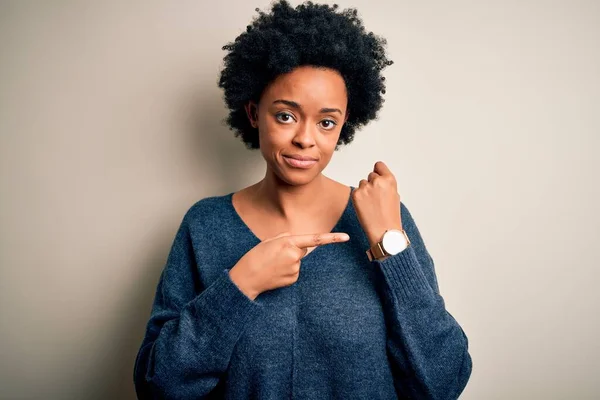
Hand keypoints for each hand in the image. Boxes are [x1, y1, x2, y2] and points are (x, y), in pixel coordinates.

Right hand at [229, 231, 349, 299]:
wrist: (246, 278)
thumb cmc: (255, 257)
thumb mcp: (269, 241)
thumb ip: (285, 237)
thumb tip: (297, 241)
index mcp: (288, 242)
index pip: (315, 239)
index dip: (332, 238)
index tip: (346, 237)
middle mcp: (294, 256)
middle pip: (302, 249)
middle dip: (292, 250)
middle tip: (275, 255)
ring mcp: (295, 269)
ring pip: (297, 261)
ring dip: (288, 261)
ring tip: (272, 264)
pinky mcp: (293, 279)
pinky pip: (294, 271)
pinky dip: (286, 271)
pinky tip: (275, 273)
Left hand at [351, 161, 402, 247]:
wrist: (384, 231)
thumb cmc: (391, 216)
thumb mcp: (394, 195)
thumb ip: (386, 184)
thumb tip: (379, 178)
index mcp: (389, 180)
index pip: (379, 165)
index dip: (378, 172)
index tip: (378, 177)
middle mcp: (377, 181)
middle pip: (370, 175)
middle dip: (372, 184)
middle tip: (376, 198)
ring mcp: (366, 188)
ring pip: (362, 183)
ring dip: (364, 191)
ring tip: (371, 205)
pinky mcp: (356, 195)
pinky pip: (355, 192)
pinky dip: (358, 198)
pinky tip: (365, 207)